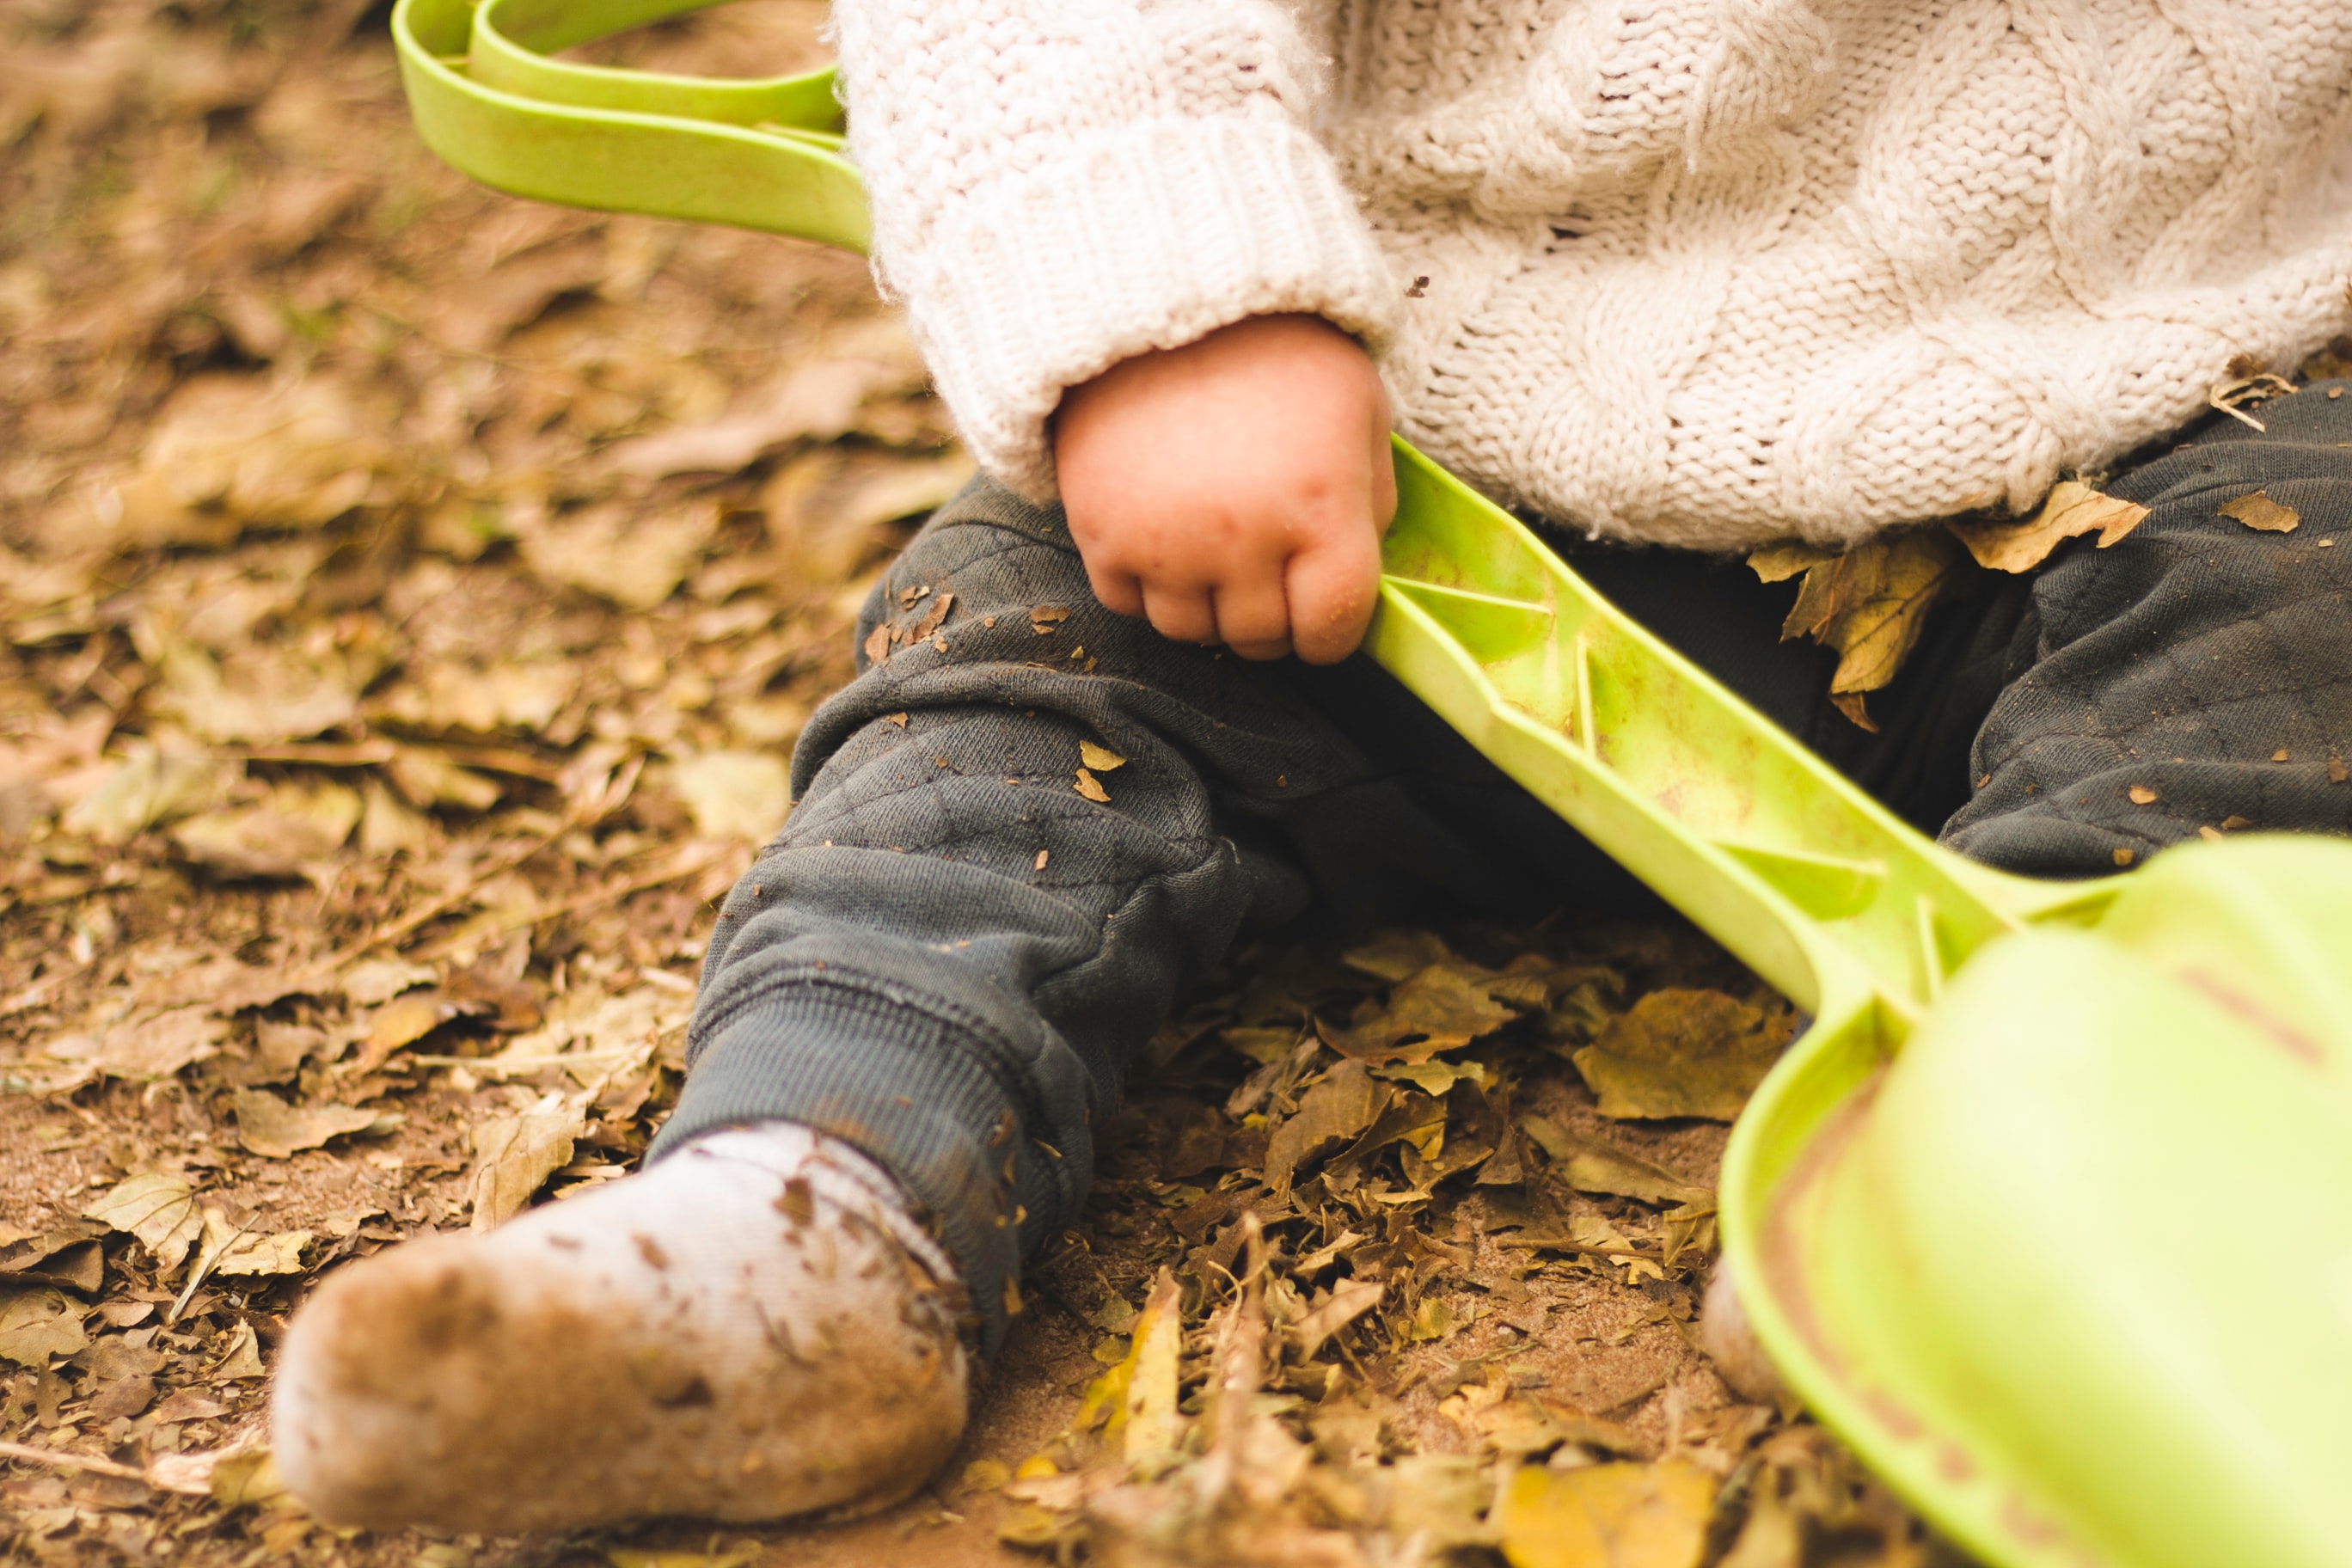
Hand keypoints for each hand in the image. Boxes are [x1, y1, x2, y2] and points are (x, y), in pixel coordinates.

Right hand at [1052, 314, 1395, 663]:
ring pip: (1190, 632)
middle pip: (1259, 638)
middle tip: (1269, 577)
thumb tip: (1358, 569)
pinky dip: (1148, 585)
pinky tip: (1165, 535)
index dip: (1333, 634)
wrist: (1156, 291)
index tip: (1322, 616)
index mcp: (1321, 507)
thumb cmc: (1272, 347)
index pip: (1333, 627)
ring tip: (1216, 552)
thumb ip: (1372, 498)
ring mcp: (1166, 543)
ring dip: (1208, 606)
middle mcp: (1243, 539)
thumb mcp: (1359, 407)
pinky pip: (1127, 604)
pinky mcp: (1101, 534)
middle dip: (1272, 621)